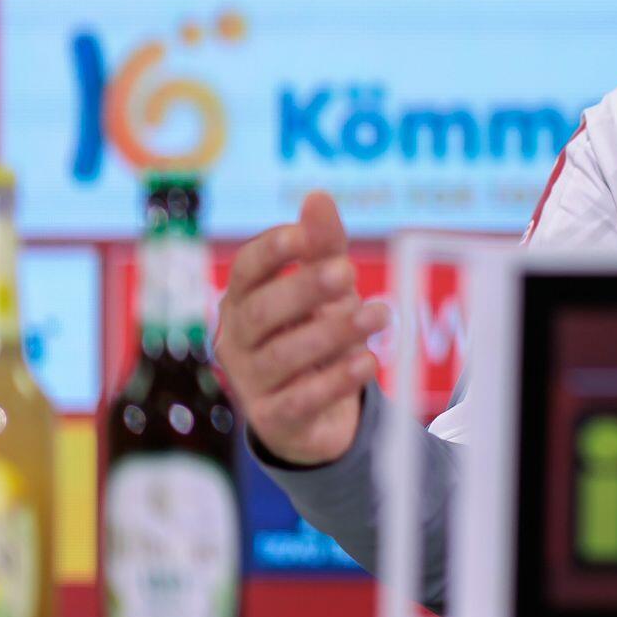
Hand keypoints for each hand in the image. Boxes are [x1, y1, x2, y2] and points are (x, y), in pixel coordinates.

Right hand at [214, 190, 385, 466]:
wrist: (314, 411)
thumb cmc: (312, 331)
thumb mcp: (322, 287)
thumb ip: (321, 246)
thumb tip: (318, 196)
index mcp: (243, 299)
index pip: (246, 270)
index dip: (272, 251)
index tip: (304, 235)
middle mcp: (238, 340)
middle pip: (262, 312)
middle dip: (304, 290)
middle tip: (348, 272)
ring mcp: (252, 382)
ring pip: (284, 356)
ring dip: (333, 333)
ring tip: (379, 313)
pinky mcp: (274, 420)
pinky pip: (301, 400)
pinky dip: (336, 380)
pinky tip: (369, 361)